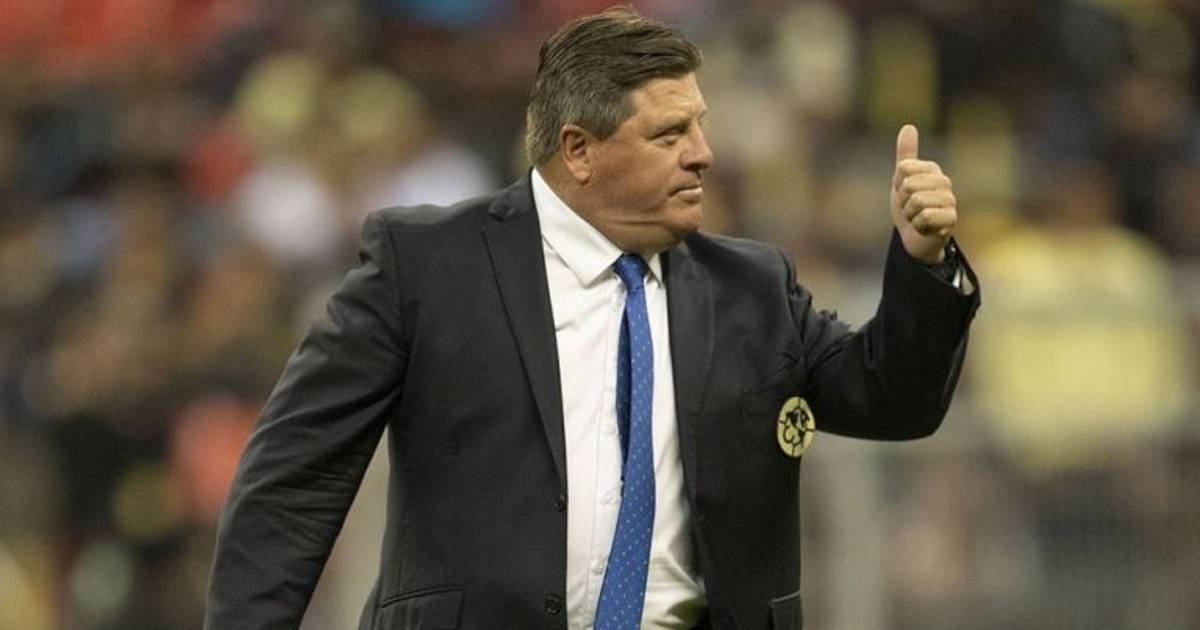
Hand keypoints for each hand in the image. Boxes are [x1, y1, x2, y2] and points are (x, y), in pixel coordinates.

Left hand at [890, 124, 955, 263]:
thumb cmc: (909, 207)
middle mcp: (944, 182)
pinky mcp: (951, 219)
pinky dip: (918, 226)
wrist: (914, 237)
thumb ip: (906, 154)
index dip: (898, 184)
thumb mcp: (901, 179)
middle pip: (908, 185)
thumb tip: (909, 126)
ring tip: (917, 218)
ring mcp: (950, 200)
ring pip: (916, 202)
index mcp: (932, 170)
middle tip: (911, 209)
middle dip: (903, 202)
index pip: (904, 168)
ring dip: (910, 215)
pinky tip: (925, 228)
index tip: (904, 193)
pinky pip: (925, 217)